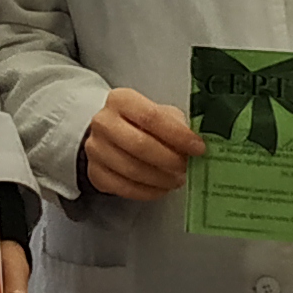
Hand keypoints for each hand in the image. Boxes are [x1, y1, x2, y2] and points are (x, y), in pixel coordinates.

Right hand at [83, 86, 203, 199]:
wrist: (109, 133)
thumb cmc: (140, 123)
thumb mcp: (160, 113)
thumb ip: (176, 124)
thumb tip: (197, 144)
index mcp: (121, 100)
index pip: (151, 117)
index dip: (178, 135)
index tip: (198, 148)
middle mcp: (103, 122)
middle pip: (139, 145)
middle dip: (169, 159)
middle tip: (186, 167)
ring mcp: (95, 149)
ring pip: (132, 170)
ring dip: (161, 179)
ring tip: (176, 179)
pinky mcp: (95, 173)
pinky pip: (124, 188)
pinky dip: (148, 192)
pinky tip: (161, 188)